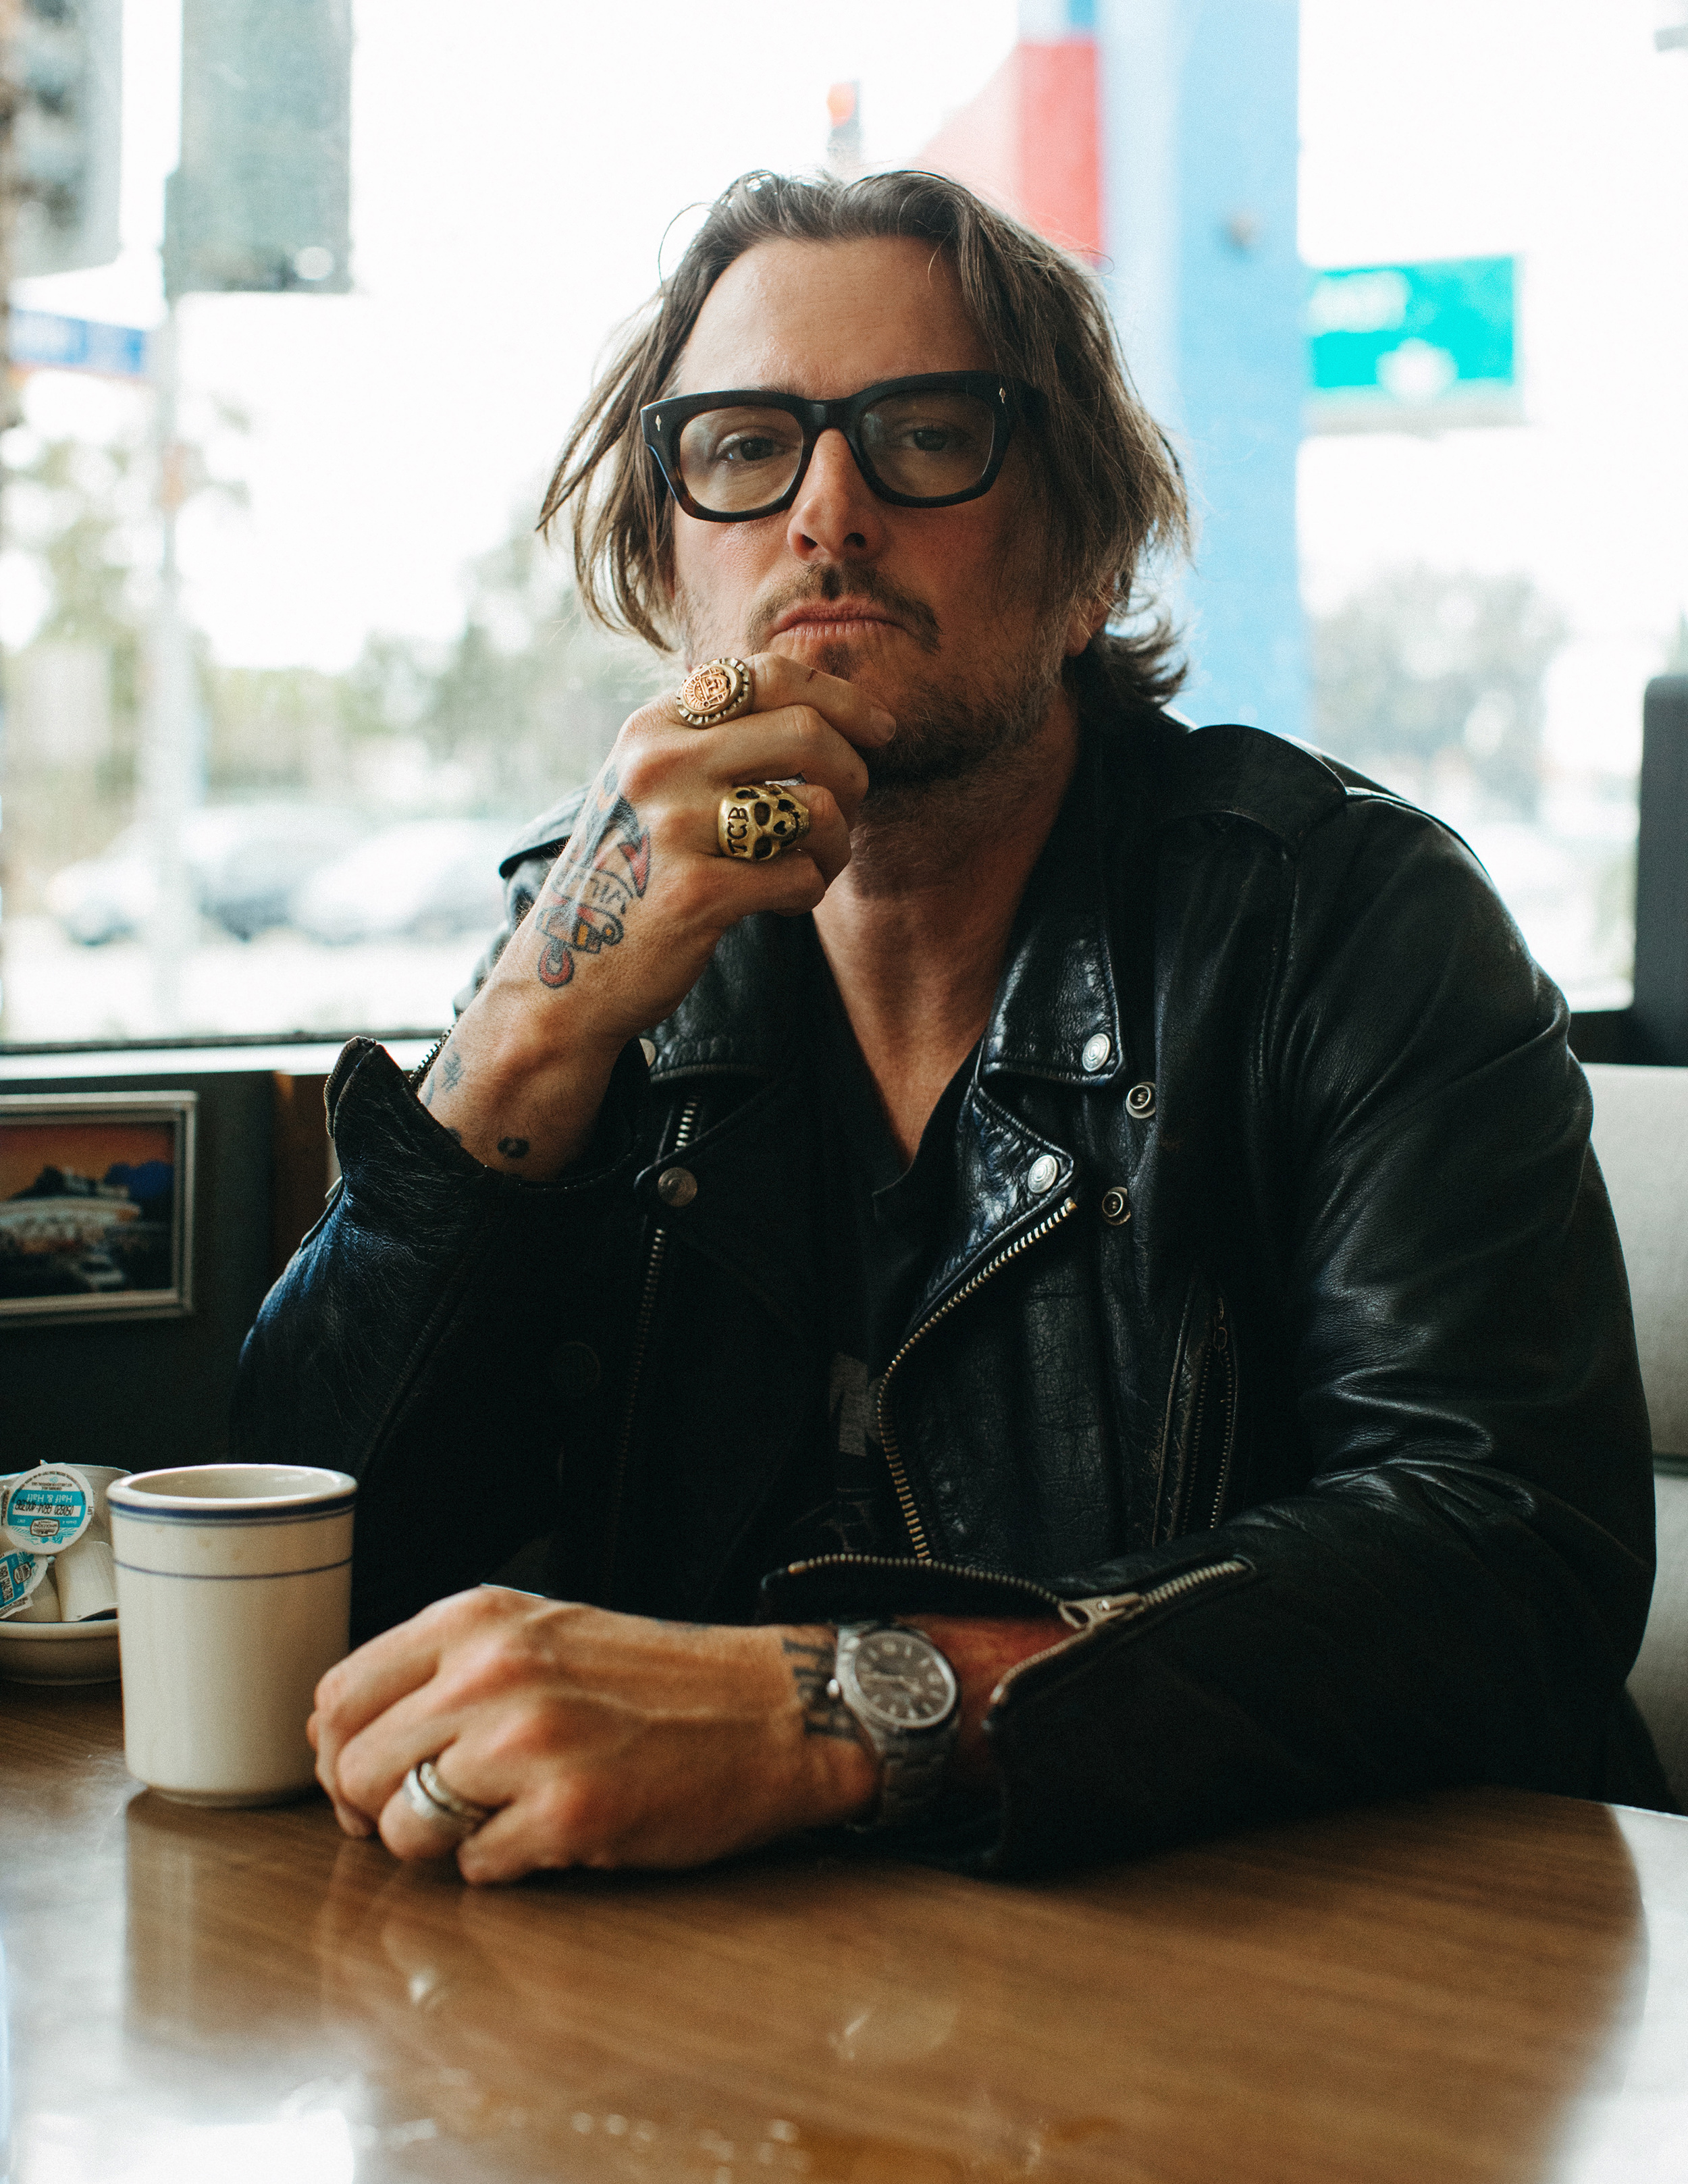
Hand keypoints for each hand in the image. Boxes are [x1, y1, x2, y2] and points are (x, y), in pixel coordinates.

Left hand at [307, 1588, 880, 1883]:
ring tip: (496, 1822)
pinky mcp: (569, 1811)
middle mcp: (493, 1670)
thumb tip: (338, 1735)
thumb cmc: (652, 1684)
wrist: (770, 1712)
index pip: (337, 1698)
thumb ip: (440, 1669)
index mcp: (476, 1619)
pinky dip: (504, 1866)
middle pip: (355, 1768)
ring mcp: (530, 1741)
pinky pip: (477, 1868)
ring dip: (437, 1844)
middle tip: (428, 1816)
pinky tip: (551, 1833)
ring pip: (403, 1826)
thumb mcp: (537, 1636)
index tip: (371, 1780)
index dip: (339, 1756)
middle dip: (378, 1810)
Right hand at [417, 654, 895, 1174]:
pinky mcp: (698, 894)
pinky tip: (781, 902)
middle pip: (808, 733)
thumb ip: (716, 736)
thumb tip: (829, 702)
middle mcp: (660, 764)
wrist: (569, 973)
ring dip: (837, 843)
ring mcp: (676, 828)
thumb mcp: (651, 783)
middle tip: (849, 813)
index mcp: (653, 725)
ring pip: (817, 806)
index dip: (843, 697)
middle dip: (853, 775)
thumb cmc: (632, 871)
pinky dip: (808, 892)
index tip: (881, 731)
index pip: (769, 675)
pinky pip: (801, 876)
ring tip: (813, 865)